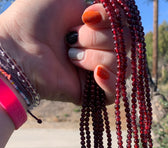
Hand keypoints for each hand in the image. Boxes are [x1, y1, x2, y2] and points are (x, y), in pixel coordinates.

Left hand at [0, 0, 122, 103]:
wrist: (19, 47)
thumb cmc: (36, 17)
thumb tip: (116, 2)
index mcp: (99, 28)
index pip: (125, 25)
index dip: (111, 20)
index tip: (88, 16)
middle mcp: (102, 50)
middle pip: (125, 45)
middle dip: (97, 38)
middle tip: (71, 39)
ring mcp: (98, 72)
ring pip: (122, 66)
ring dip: (94, 56)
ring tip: (70, 56)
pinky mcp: (92, 95)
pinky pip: (116, 92)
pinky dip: (109, 81)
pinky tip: (96, 73)